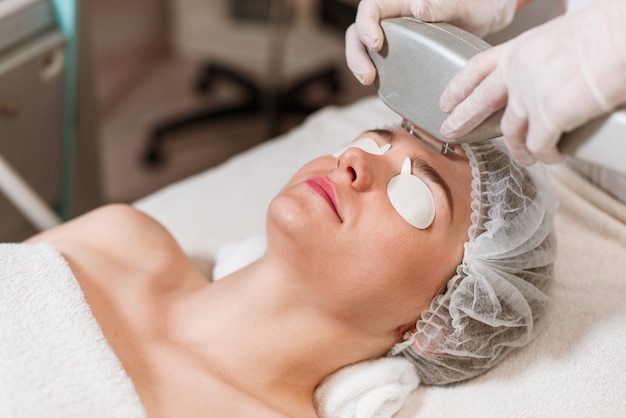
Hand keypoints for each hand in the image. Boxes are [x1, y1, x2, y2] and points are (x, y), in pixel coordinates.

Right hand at [345, 0, 518, 84]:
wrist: (487, 19)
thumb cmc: (478, 4)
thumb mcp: (466, 4)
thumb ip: (443, 4)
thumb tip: (417, 7)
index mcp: (401, 0)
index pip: (370, 8)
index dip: (366, 25)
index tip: (376, 43)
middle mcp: (392, 16)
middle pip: (359, 31)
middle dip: (356, 54)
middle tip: (367, 76)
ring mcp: (393, 35)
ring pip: (363, 48)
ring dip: (361, 65)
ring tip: (370, 82)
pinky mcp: (399, 54)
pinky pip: (379, 62)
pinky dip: (377, 75)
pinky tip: (383, 88)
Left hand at [439, 0, 625, 164]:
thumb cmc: (607, 31)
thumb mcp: (560, 38)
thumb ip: (542, 62)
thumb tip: (544, 79)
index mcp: (519, 50)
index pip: (476, 70)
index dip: (458, 87)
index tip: (446, 100)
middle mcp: (518, 73)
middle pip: (480, 103)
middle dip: (462, 120)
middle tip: (451, 132)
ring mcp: (531, 96)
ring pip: (512, 134)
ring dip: (518, 149)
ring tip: (525, 157)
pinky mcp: (550, 116)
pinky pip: (540, 147)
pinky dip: (546, 156)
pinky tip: (552, 157)